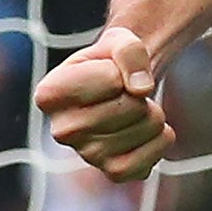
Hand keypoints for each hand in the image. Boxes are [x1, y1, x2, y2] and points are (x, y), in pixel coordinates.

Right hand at [34, 27, 174, 181]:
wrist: (119, 87)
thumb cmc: (111, 62)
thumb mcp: (119, 40)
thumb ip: (129, 51)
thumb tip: (141, 89)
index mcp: (50, 93)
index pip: (112, 80)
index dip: (122, 68)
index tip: (110, 71)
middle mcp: (61, 130)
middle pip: (132, 107)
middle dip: (141, 93)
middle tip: (126, 92)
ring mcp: (87, 154)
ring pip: (146, 128)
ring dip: (155, 112)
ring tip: (137, 108)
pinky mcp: (113, 171)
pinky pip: (148, 161)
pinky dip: (161, 141)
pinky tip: (150, 131)